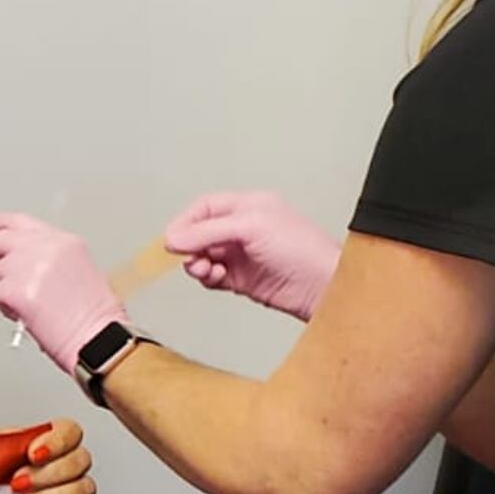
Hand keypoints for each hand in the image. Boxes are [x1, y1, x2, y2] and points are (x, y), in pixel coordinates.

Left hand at [0, 213, 125, 378]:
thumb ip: (49, 259)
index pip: (21, 222)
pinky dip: (6, 308)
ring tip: (31, 306)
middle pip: (2, 242)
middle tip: (2, 277)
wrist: (99, 339)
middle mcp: (45, 248)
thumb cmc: (95, 317)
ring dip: (7, 289)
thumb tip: (23, 263)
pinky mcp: (16, 290)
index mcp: (64, 242)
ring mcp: (29, 267)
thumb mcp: (80, 271)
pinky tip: (26, 315)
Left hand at [15, 418, 95, 493]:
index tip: (32, 453)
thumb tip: (12, 437)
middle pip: (81, 460)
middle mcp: (63, 471)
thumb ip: (4, 443)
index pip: (70, 431)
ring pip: (83, 491)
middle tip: (17, 482)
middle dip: (48, 473)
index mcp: (45, 447)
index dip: (58, 441)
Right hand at [163, 192, 341, 320]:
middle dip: (190, 245)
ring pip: (203, 257)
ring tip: (204, 268)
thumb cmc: (302, 249)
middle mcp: (244, 229)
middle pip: (200, 233)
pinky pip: (212, 277)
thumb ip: (208, 231)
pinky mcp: (242, 279)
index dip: (185, 222)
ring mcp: (242, 255)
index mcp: (248, 206)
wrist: (322, 286)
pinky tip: (215, 277)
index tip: (172, 239)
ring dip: (197, 263)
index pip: (205, 208)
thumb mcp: (251, 227)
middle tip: (188, 256)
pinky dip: (207, 278)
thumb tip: (174, 238)